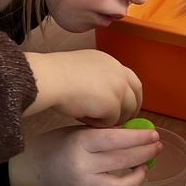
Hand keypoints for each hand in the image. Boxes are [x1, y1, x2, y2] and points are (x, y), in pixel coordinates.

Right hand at [8, 125, 161, 185]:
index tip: (154, 135)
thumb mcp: (82, 130)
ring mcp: (81, 184)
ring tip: (143, 169)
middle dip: (144, 154)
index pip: (116, 139)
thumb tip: (138, 135)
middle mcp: (83, 164)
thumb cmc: (63, 142)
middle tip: (156, 148)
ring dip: (136, 179)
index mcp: (83, 142)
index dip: (138, 138)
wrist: (37, 162)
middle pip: (121, 160)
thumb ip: (106, 134)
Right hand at [24, 49, 141, 126]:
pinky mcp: (112, 105)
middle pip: (135, 96)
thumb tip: (100, 90)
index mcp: (111, 62)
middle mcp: (119, 73)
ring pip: (125, 111)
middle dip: (130, 110)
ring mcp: (118, 89)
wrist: (50, 78)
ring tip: (92, 119)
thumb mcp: (82, 66)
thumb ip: (96, 75)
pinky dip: (98, 124)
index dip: (131, 95)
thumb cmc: (56, 73)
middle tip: (120, 121)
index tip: (126, 105)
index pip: (131, 80)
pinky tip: (83, 119)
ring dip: (111, 119)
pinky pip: (111, 122)